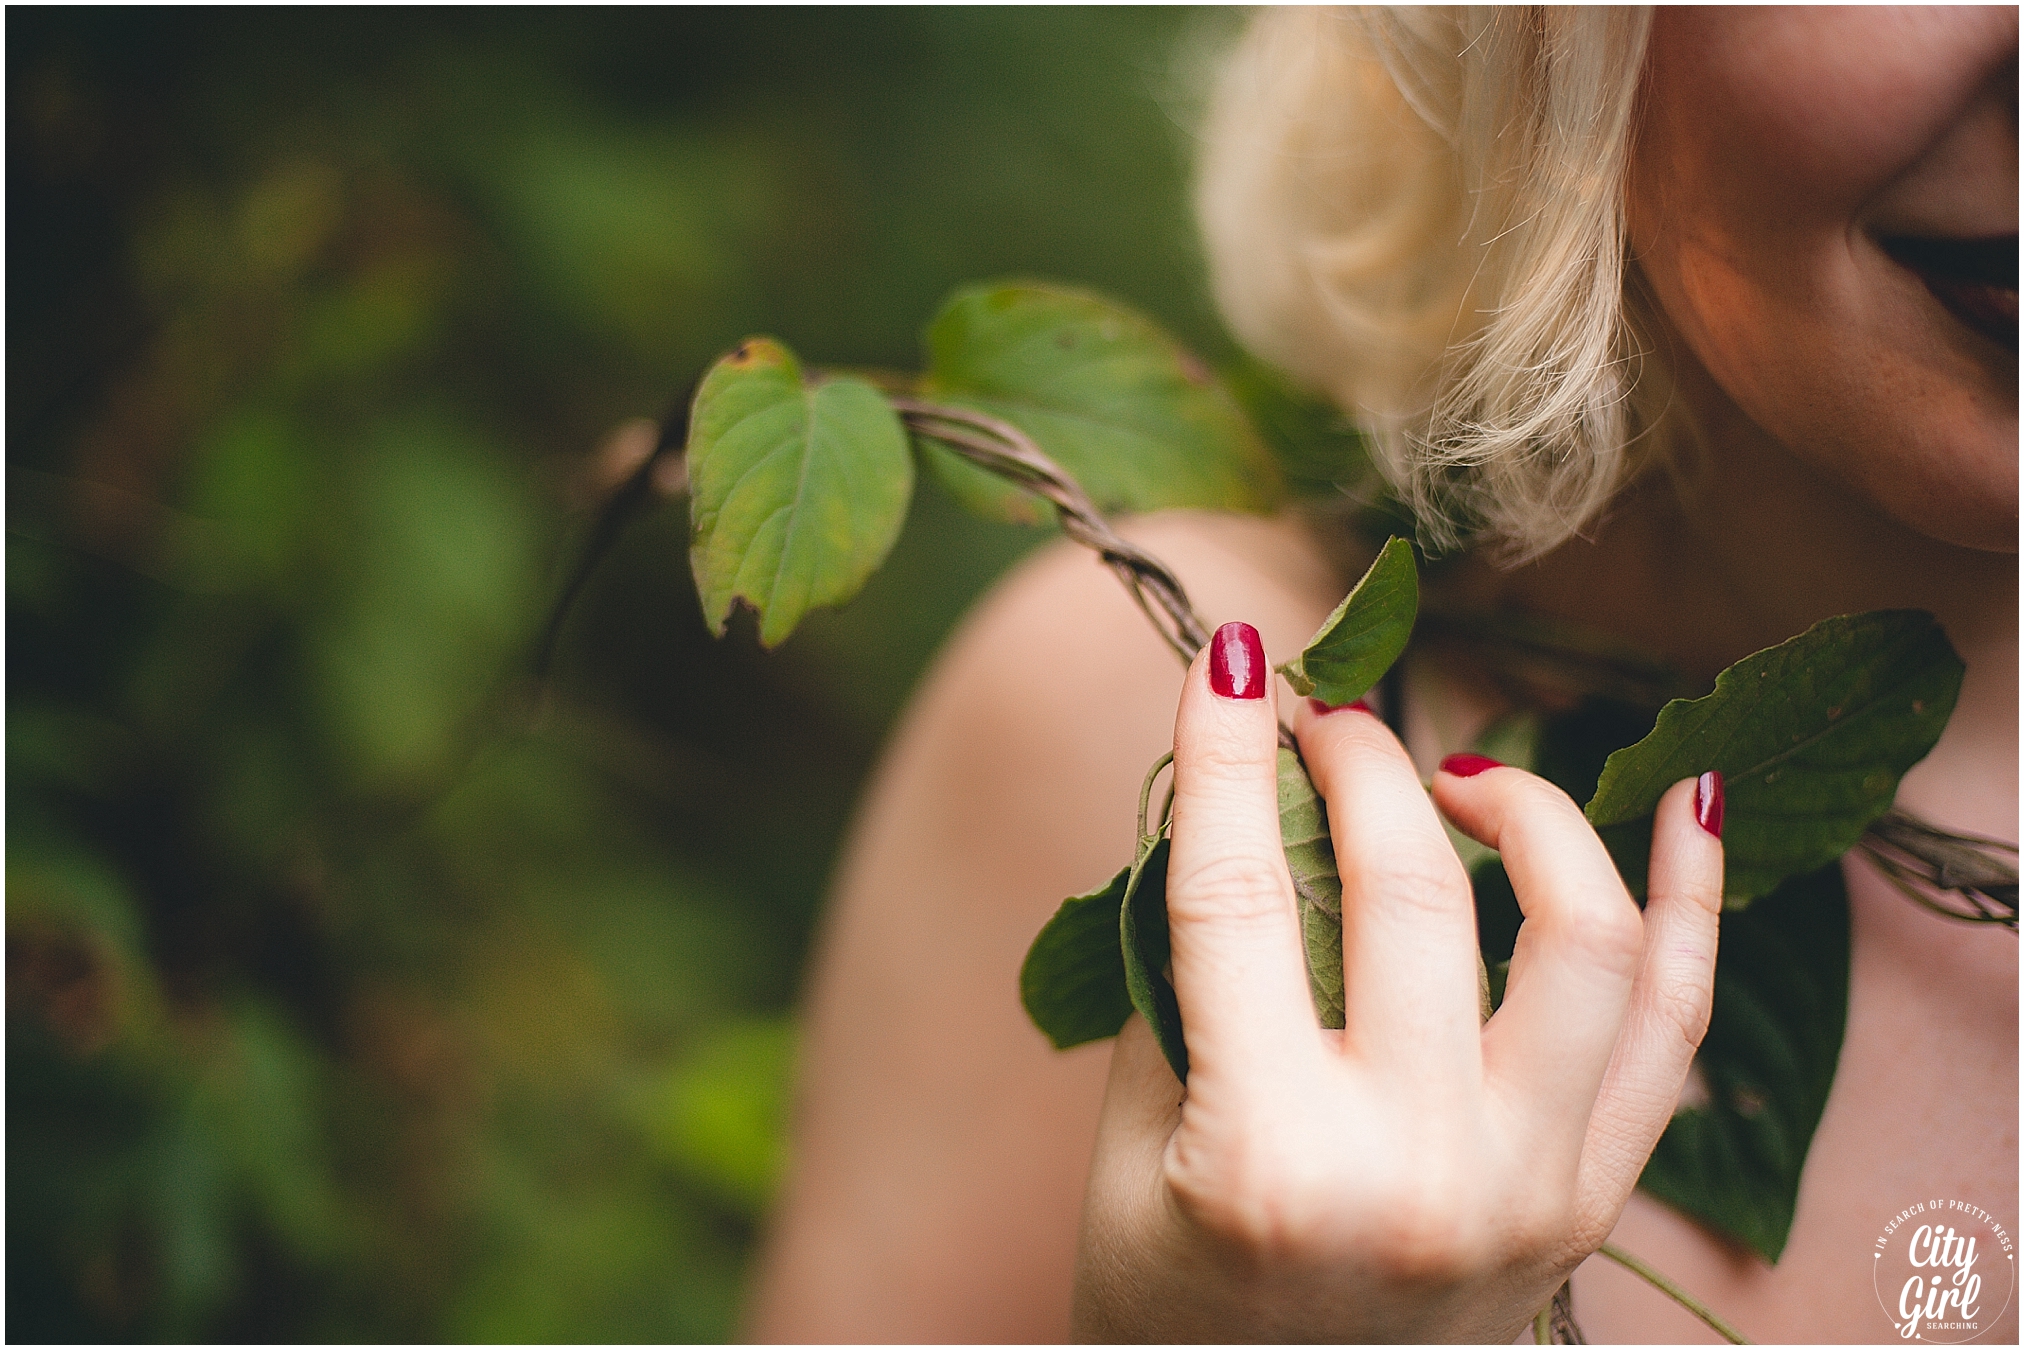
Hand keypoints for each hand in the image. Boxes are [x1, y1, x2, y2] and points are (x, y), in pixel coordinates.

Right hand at [1071, 622, 1723, 1341]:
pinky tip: (1690, 796)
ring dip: (1527, 815)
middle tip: (1327, 717)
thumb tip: (1248, 810)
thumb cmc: (1169, 1300)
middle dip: (1363, 763)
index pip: (1240, 897)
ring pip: (1582, 940)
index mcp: (1267, 1161)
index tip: (1231, 661)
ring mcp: (1529, 1192)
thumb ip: (1182, 976)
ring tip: (1462, 776)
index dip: (1230, 758)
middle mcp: (1416, 1172)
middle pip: (1410, 893)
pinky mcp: (1590, 1202)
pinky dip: (1695, 900)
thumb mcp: (1128, 1145)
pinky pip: (1674, 1025)